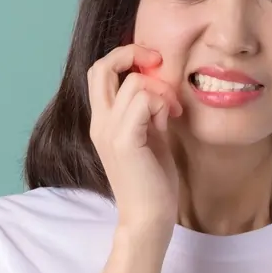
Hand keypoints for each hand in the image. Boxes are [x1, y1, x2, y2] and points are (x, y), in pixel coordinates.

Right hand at [87, 44, 182, 245]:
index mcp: (103, 121)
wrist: (148, 218)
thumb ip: (150, 112)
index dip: (125, 57)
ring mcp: (109, 131)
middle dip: (132, 54)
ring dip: (161, 91)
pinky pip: (145, 100)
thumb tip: (161, 88)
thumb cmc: (153, 182)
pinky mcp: (124, 141)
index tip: (154, 66)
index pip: (100, 72)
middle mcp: (99, 123)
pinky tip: (169, 122)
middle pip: (101, 67)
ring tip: (172, 113)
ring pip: (134, 82)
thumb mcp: (151, 137)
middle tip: (159, 65)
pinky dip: (162, 104)